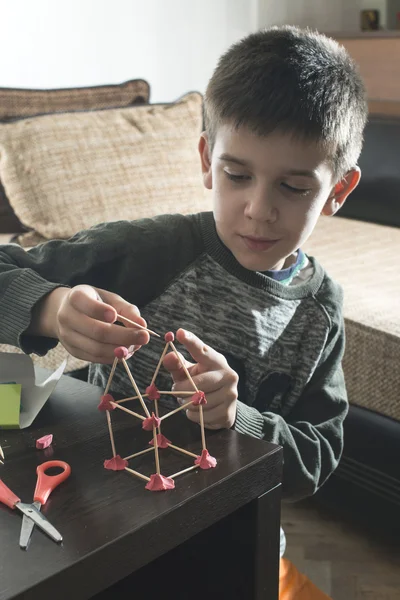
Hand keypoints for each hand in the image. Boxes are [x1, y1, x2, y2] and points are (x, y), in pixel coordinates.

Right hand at [30, 284, 149, 362]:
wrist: (68, 312)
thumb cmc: (94, 302)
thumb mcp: (109, 298)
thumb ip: (126, 309)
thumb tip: (142, 324)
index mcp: (75, 297)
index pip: (86, 304)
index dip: (100, 311)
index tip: (116, 316)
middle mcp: (67, 317)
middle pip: (97, 331)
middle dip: (123, 336)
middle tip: (144, 337)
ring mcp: (67, 336)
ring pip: (96, 348)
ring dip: (120, 350)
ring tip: (136, 345)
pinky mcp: (73, 351)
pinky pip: (94, 358)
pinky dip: (112, 357)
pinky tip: (125, 352)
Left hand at [163, 328, 237, 428]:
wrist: (222, 406)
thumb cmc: (200, 383)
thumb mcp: (187, 372)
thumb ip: (176, 365)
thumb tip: (168, 356)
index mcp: (216, 361)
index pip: (202, 350)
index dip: (190, 342)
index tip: (179, 333)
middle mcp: (228, 375)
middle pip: (196, 384)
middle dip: (181, 389)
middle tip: (176, 390)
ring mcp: (230, 394)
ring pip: (197, 402)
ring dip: (186, 404)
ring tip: (190, 400)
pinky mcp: (228, 412)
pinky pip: (200, 416)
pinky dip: (193, 415)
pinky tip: (198, 410)